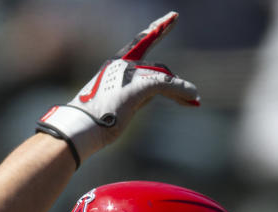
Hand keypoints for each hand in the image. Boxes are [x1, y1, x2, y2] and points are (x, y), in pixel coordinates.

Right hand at [37, 11, 199, 166]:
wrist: (83, 128)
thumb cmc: (96, 120)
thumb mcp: (118, 103)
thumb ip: (134, 95)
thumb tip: (151, 95)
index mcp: (114, 66)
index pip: (139, 42)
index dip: (156, 29)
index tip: (171, 17)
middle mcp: (122, 64)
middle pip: (157, 67)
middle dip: (172, 79)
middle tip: (186, 66)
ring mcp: (130, 73)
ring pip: (164, 77)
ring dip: (179, 91)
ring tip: (194, 101)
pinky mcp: (140, 85)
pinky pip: (167, 85)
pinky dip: (181, 92)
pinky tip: (194, 100)